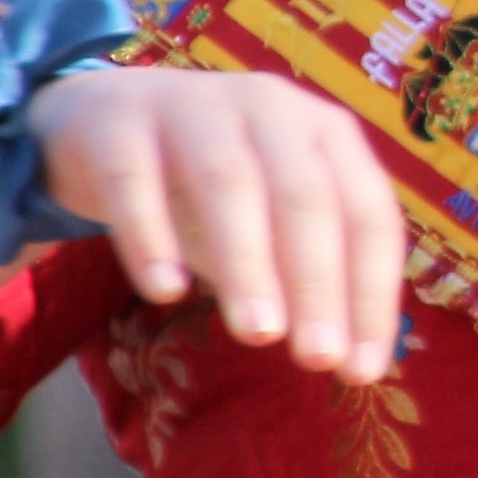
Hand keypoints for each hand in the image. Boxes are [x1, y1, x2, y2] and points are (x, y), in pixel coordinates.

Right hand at [29, 65, 405, 381]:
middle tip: (318, 358)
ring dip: (247, 261)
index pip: (366, 212)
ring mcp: (192, 106)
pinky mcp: (119, 124)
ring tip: (258, 333)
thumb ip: (302, 276)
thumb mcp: (269, 221)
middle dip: (316, 280)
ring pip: (227, 181)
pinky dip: (152, 236)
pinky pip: (134, 179)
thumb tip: (346, 358)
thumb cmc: (213, 184)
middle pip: (303, 194)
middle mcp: (268, 108)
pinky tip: (166, 291)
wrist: (107, 118)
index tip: (362, 371)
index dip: (370, 291)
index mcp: (324, 132)